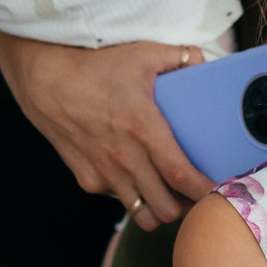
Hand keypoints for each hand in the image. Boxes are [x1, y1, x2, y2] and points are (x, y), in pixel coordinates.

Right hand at [0, 25, 213, 226]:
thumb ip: (179, 57)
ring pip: (142, 214)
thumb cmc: (95, 65)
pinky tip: (140, 178)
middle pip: (165, 207)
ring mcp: (104, 172)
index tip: (221, 192)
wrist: (44, 79)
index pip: (180, 174)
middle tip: (199, 195)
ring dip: (161, 210)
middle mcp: (123, 157)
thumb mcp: (141, 53)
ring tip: (173, 196)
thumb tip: (204, 60)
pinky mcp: (87, 179)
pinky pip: (119, 200)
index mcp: (142, 128)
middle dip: (187, 208)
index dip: (204, 191)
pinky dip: (134, 196)